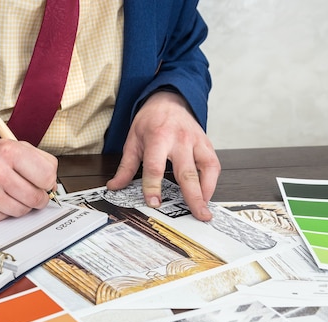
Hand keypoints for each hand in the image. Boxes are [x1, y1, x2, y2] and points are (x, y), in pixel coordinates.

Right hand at [0, 139, 57, 223]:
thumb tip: (53, 183)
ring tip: (9, 193)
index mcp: (8, 152)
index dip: (48, 181)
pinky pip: (7, 218)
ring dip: (22, 205)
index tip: (43, 182)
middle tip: (29, 191)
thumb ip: (37, 159)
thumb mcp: (8, 145)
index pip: (47, 176)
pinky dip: (5, 211)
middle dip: (38, 197)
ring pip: (24, 211)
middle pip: (38, 198)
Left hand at [107, 91, 220, 220]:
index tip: (154, 203)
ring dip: (207, 191)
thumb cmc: (150, 121)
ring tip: (205, 210)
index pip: (155, 167)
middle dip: (193, 196)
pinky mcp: (207, 144)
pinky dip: (212, 182)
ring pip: (207, 168)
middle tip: (197, 215)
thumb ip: (125, 167)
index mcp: (158, 138)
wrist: (168, 101)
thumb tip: (114, 187)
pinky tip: (206, 195)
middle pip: (187, 172)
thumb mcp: (132, 140)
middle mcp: (180, 140)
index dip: (153, 186)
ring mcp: (196, 141)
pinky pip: (214, 165)